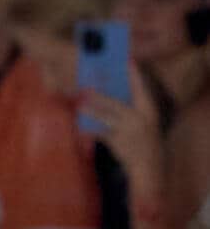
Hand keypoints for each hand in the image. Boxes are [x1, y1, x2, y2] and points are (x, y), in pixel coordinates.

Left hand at [79, 63, 163, 195]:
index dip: (135, 75)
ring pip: (106, 117)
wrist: (149, 167)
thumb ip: (131, 110)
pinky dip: (90, 129)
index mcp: (149, 111)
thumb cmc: (145, 141)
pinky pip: (101, 133)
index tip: (128, 61)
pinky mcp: (118, 143)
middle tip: (86, 86)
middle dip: (100, 95)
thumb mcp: (145, 122)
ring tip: (79, 104)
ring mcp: (128, 132)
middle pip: (116, 103)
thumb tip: (111, 96)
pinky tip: (81, 125)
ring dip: (91, 110)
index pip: (142, 89)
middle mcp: (139, 119)